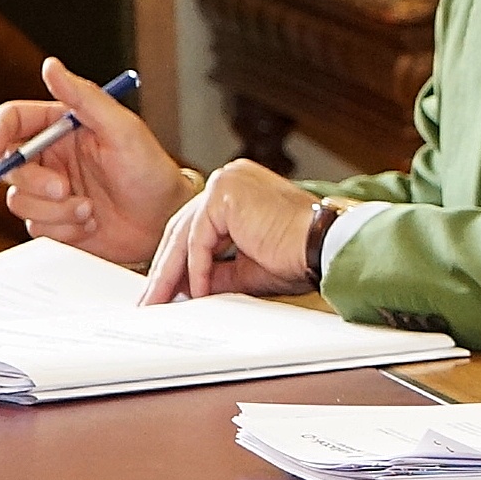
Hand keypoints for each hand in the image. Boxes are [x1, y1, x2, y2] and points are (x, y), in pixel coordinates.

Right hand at [0, 57, 188, 263]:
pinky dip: (63, 229)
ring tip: (90, 209)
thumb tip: (51, 65)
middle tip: (64, 189)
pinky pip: (36, 227)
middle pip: (9, 165)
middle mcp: (51, 158)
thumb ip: (85, 98)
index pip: (12, 120)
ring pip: (19, 201)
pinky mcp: (55, 221)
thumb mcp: (123, 129)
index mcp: (61, 128)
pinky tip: (91, 223)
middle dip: (34, 181)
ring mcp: (50, 191)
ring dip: (54, 210)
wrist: (166, 221)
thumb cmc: (151, 171)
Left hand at [141, 161, 321, 302]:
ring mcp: (226, 182)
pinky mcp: (224, 194)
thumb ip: (216, 271)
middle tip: (153, 298)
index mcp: (238, 190)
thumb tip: (189, 287)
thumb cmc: (302, 254)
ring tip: (160, 300)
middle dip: (168, 269)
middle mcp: (230, 179)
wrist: (327, 247)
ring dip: (171, 272)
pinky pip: (199, 239)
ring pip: (187, 234)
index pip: (198, 226)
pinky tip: (196, 292)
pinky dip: (196, 269)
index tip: (168, 288)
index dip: (180, 261)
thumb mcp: (248, 267)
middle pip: (186, 229)